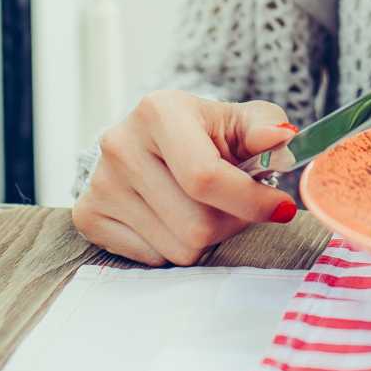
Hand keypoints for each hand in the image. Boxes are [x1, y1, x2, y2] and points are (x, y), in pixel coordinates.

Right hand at [73, 91, 301, 265]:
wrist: (153, 142)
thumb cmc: (207, 133)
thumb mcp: (241, 121)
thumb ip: (267, 128)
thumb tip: (282, 137)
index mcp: (159, 111)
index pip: (206, 177)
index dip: (251, 201)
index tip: (282, 208)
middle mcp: (121, 144)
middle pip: (196, 224)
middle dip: (231, 223)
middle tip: (236, 205)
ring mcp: (99, 182)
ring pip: (177, 248)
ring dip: (205, 237)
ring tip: (203, 207)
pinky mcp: (87, 215)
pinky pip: (151, 259)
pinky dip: (172, 246)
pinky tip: (173, 216)